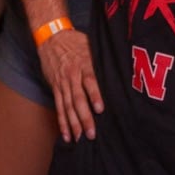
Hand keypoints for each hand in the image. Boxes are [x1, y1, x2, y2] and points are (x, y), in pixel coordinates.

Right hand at [41, 25, 104, 142]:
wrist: (50, 37)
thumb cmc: (75, 41)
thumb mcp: (91, 45)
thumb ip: (102, 59)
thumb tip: (123, 66)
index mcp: (83, 64)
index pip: (90, 81)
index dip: (94, 95)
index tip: (100, 109)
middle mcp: (72, 76)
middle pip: (78, 99)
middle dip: (84, 117)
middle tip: (92, 133)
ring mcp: (62, 84)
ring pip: (67, 106)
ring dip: (73, 123)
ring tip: (79, 138)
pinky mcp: (56, 88)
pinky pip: (58, 107)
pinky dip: (62, 121)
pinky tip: (66, 134)